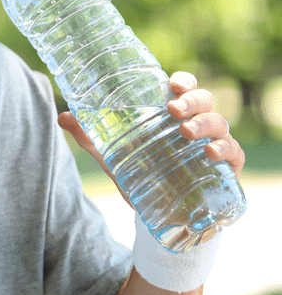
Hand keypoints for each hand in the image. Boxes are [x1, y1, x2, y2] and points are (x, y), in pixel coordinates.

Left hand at [57, 72, 244, 197]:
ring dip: (205, 124)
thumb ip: (89, 136)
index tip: (173, 84)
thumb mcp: (112, 154)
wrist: (157, 212)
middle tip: (173, 110)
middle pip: (205, 102)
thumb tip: (62, 116)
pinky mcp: (225, 169)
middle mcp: (196, 125)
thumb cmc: (139, 172)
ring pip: (220, 124)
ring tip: (185, 132)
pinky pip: (234, 154)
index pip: (185, 89)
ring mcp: (213, 145)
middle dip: (193, 102)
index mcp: (172, 114)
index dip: (184, 82)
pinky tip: (210, 153)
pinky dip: (225, 150)